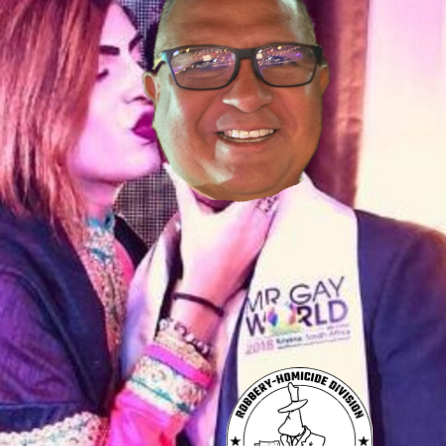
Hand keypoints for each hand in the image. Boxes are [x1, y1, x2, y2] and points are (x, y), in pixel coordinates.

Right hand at [165, 163, 276, 305]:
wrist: (207, 291)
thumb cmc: (198, 256)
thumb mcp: (191, 219)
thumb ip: (184, 190)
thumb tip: (172, 169)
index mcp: (242, 215)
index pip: (263, 183)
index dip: (264, 167)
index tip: (262, 154)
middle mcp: (257, 224)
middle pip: (273, 192)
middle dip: (267, 176)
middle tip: (260, 161)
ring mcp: (262, 235)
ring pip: (273, 205)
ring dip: (267, 192)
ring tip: (258, 178)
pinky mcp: (262, 244)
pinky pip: (269, 219)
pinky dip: (264, 208)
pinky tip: (254, 204)